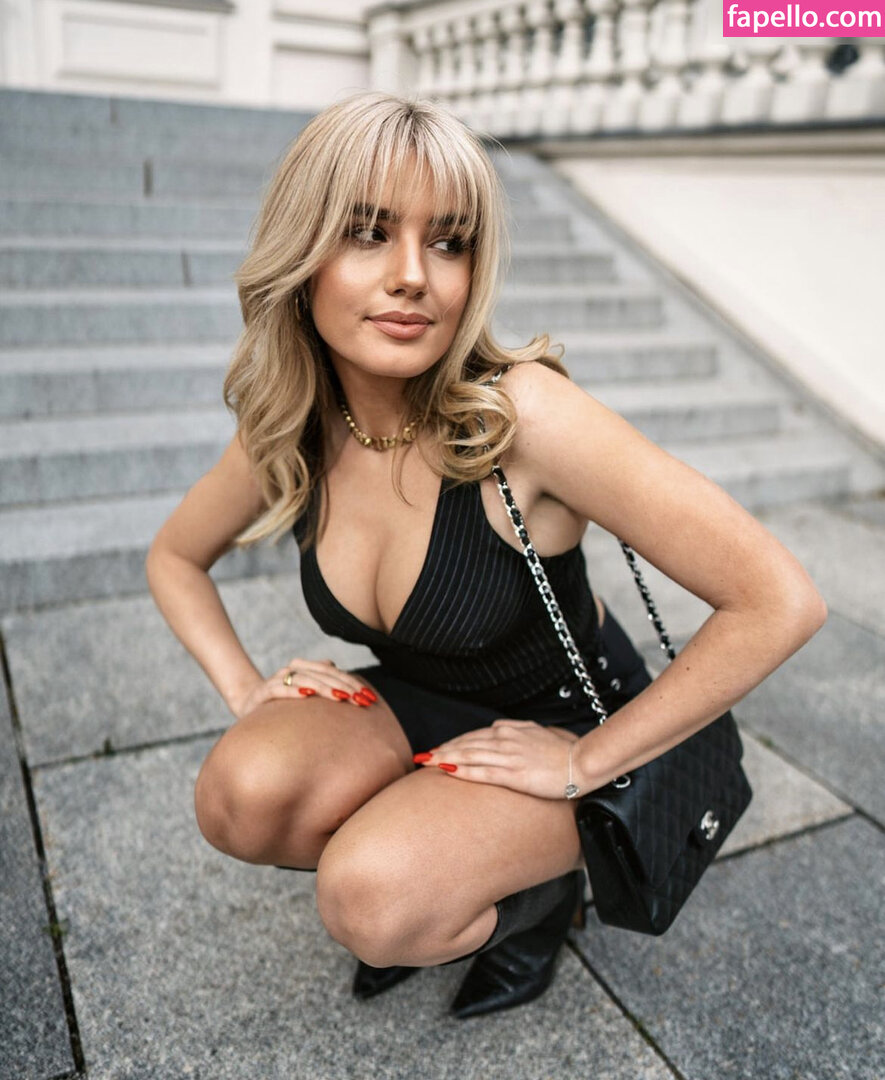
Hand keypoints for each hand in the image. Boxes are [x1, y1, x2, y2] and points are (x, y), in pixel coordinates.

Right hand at [230, 657, 377, 720]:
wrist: (248, 703)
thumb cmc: (284, 701)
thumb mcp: (307, 693)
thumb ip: (325, 682)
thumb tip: (344, 674)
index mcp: (305, 667)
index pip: (333, 672)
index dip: (352, 683)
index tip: (369, 697)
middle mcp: (292, 670)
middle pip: (323, 674)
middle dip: (344, 687)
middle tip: (361, 700)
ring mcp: (277, 679)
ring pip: (305, 679)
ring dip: (324, 688)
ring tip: (341, 697)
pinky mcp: (263, 692)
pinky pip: (279, 689)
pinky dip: (293, 691)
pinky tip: (307, 695)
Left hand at [415, 719, 583, 800]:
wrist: (581, 762)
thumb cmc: (561, 751)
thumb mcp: (535, 733)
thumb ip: (515, 730)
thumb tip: (498, 729)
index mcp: (510, 730)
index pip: (474, 736)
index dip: (453, 742)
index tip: (438, 749)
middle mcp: (505, 740)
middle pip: (466, 744)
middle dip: (442, 750)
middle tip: (423, 757)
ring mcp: (509, 756)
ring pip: (469, 755)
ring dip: (446, 758)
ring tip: (428, 763)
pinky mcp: (515, 774)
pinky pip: (483, 771)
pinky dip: (462, 770)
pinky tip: (448, 771)